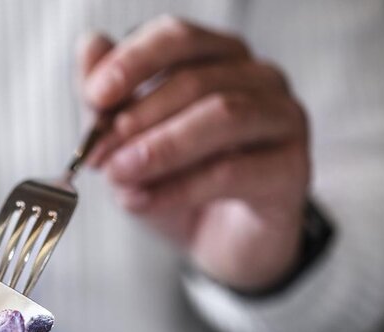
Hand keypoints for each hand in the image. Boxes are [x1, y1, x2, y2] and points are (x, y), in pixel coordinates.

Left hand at [80, 16, 310, 292]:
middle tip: (97, 154)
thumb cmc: (176, 181)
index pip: (177, 38)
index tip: (94, 97)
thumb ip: (110, 99)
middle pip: (196, 79)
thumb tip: (90, 47)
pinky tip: (141, 201)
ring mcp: (283, 120)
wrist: (217, 241)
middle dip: (137, 119)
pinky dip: (178, 188)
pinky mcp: (293, 169)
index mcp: (218, 58)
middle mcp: (259, 78)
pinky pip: (232, 171)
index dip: (133, 62)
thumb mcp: (129, 142)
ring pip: (222, 116)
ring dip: (160, 148)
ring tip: (117, 176)